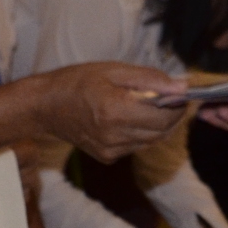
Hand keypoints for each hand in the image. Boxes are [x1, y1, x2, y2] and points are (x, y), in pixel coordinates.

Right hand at [34, 62, 185, 161]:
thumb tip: (182, 87)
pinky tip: (129, 117)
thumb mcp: (113, 70)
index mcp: (115, 110)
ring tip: (148, 105)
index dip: (179, 106)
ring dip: (158, 124)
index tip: (182, 94)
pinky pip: (137, 145)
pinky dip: (141, 132)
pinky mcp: (107, 157)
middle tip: (172, 98)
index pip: (164, 116)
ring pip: (152, 140)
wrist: (45, 106)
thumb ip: (150, 79)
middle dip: (172, 116)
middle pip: (162, 132)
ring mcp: (110, 150)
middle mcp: (114, 135)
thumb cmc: (77, 82)